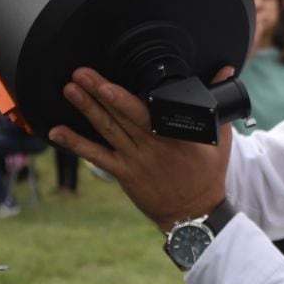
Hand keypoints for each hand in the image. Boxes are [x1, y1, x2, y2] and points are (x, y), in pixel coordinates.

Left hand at [49, 67, 233, 228]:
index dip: (124, 98)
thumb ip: (218, 102)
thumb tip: (227, 70)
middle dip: (99, 93)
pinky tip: (57, 132)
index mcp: (174, 135)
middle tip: (80, 74)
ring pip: (107, 130)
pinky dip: (76, 144)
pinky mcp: (123, 173)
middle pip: (121, 115)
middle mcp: (151, 146)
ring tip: (70, 89)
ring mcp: (135, 160)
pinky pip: (97, 157)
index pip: (146, 112)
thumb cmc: (207, 175)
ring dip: (87, 109)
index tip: (107, 83)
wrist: (194, 213)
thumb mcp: (220, 138)